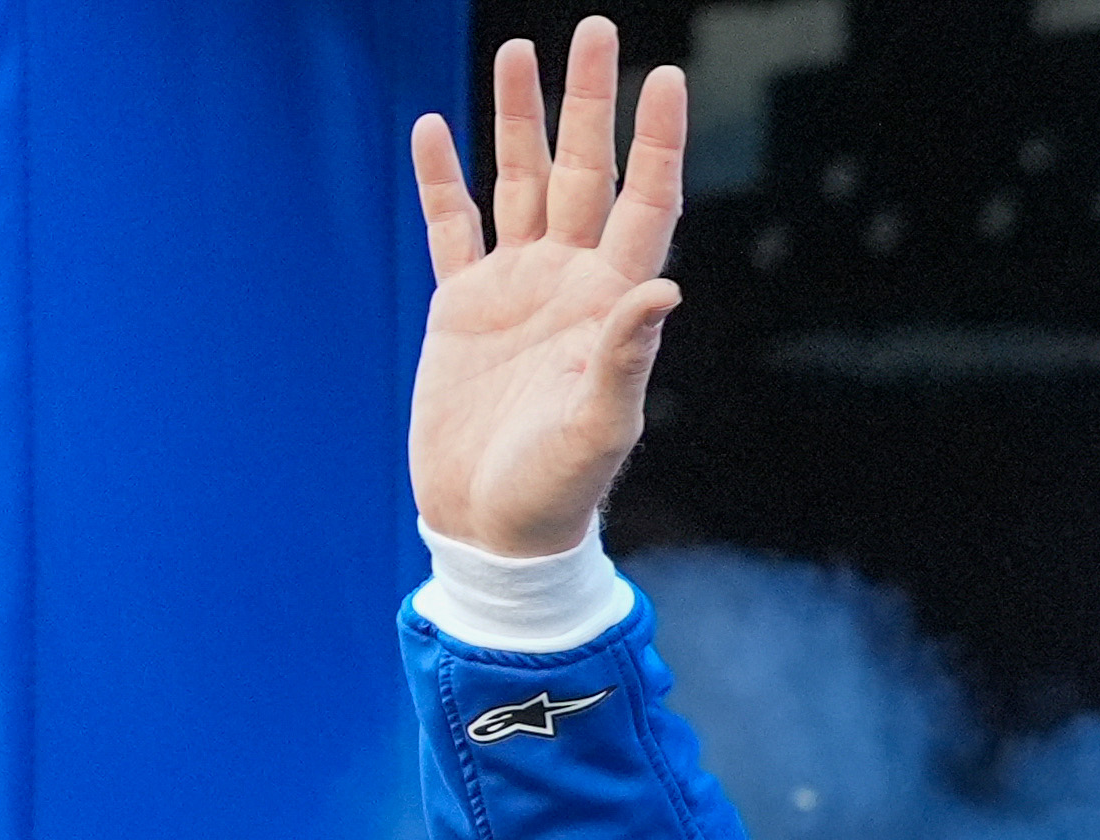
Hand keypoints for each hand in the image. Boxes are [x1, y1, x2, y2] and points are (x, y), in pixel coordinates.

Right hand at [407, 18, 685, 555]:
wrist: (493, 530)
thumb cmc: (556, 493)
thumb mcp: (598, 428)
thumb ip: (625, 357)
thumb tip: (661, 287)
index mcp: (610, 304)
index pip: (643, 202)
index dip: (655, 142)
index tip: (665, 77)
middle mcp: (568, 283)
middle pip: (583, 172)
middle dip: (587, 103)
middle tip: (596, 30)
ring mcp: (515, 289)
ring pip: (519, 183)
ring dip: (519, 120)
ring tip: (518, 51)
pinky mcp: (461, 307)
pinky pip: (452, 227)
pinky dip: (442, 179)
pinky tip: (435, 128)